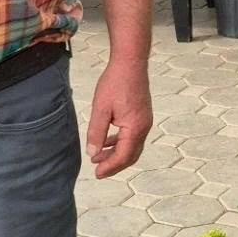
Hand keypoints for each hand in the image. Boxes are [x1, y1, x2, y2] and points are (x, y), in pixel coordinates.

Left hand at [86, 58, 152, 178]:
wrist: (130, 63)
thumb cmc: (116, 83)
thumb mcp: (101, 109)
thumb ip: (96, 132)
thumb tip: (93, 153)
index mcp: (135, 128)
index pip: (123, 156)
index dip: (110, 167)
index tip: (96, 173)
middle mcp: (143, 127)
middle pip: (130, 155)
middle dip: (114, 164)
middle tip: (98, 171)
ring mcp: (144, 121)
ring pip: (131, 146)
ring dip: (116, 154)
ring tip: (98, 158)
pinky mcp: (141, 115)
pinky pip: (132, 136)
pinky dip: (120, 143)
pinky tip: (107, 142)